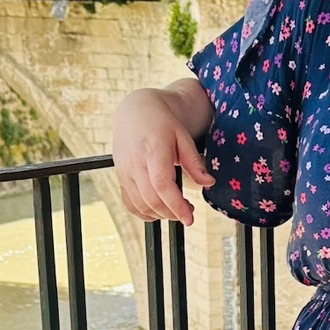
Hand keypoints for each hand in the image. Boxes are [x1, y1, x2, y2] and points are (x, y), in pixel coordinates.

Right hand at [112, 82, 214, 224]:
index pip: (162, 185)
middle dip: (172, 213)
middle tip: (188, 212)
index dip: (176, 205)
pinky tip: (158, 210)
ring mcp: (125, 172)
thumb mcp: (183, 137)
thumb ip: (194, 162)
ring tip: (176, 208)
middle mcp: (135, 164)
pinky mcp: (120, 178)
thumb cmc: (162, 123)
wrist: (136, 111)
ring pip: (140, 205)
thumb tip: (209, 182)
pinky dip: (144, 213)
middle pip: (152, 200)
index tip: (189, 218)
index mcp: (153, 151)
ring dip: (160, 214)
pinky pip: (130, 204)